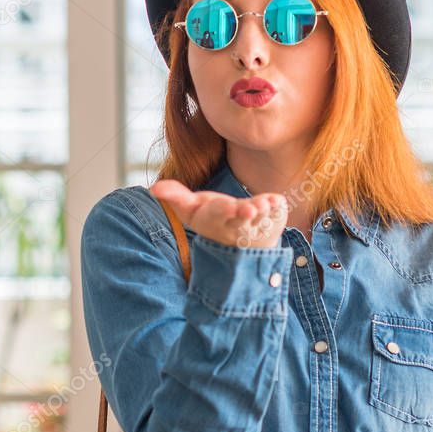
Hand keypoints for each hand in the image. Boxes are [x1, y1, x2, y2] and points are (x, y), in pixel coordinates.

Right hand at [150, 179, 287, 248]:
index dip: (225, 211)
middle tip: (252, 207)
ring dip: (265, 212)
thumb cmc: (211, 217)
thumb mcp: (190, 208)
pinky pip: (277, 217)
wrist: (238, 242)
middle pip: (241, 220)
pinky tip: (279, 202)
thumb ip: (174, 196)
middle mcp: (236, 225)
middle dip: (246, 213)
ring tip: (267, 204)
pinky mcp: (272, 222)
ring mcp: (255, 225)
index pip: (219, 214)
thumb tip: (153, 189)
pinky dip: (278, 210)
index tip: (232, 206)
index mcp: (215, 219)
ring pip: (261, 220)